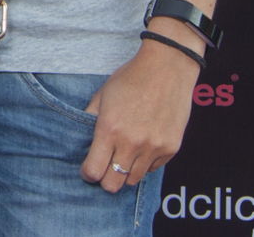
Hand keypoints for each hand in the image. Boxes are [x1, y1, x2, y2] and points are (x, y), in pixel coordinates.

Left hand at [80, 39, 197, 191]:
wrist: (166, 68)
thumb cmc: (131, 79)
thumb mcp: (102, 95)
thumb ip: (90, 119)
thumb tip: (82, 141)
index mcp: (109, 129)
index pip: (94, 170)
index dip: (88, 173)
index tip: (87, 169)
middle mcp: (132, 143)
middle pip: (113, 184)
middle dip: (105, 179)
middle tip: (104, 168)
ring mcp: (153, 148)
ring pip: (133, 179)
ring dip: (124, 172)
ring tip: (122, 156)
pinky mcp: (171, 149)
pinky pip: (153, 169)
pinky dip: (144, 164)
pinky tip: (141, 147)